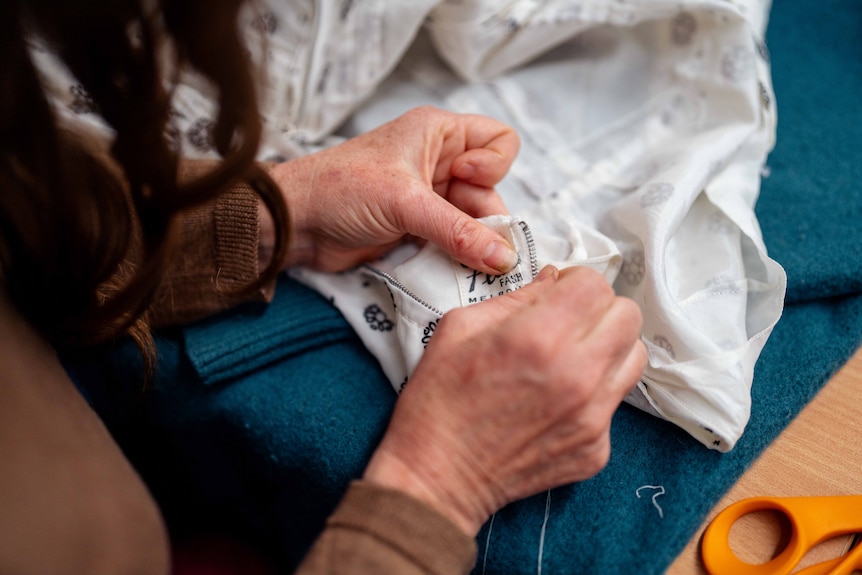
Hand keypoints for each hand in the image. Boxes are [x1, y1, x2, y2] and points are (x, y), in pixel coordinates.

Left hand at [265, 107, 520, 274]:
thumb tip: (505, 257)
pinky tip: (457, 273)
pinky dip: (460, 258)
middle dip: (488, 220)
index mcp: (439, 134)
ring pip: (475, 221)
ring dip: (476, 245)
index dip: (493, 165)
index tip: (465, 183)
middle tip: (484, 250)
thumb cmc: (341, 190)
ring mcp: (430, 198)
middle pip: (490, 190)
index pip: (498, 141)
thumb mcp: (405, 203)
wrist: (295, 223)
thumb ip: (458, 232)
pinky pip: (455, 243)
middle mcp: (439, 162)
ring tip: (471, 267)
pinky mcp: (419, 229)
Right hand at [363, 266, 646, 535]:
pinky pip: (615, 402)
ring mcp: (592, 417)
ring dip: (608, 348)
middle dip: (599, 310)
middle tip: (570, 321)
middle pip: (628, 316)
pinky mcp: (597, 448)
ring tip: (572, 357)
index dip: (576, 282)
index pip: (595, 285)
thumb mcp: (461, 328)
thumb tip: (554, 281)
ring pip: (635, 357)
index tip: (560, 293)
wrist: (438, 476)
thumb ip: (515, 298)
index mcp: (538, 337)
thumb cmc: (439, 401)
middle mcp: (576, 375)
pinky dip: (594, 394)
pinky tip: (558, 401)